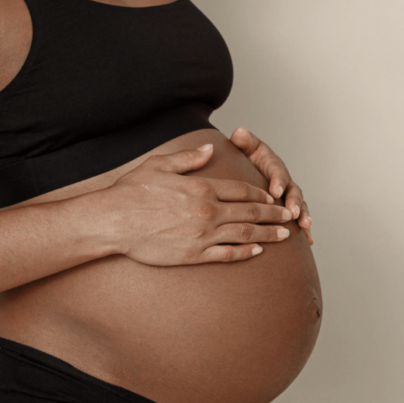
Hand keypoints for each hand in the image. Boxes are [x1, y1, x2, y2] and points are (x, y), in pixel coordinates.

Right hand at [98, 144, 293, 265]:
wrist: (114, 221)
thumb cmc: (132, 192)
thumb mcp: (160, 165)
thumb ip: (189, 158)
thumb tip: (210, 147)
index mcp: (201, 188)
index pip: (240, 191)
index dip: (260, 194)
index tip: (272, 196)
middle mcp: (207, 211)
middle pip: (249, 212)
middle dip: (272, 214)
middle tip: (289, 217)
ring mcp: (202, 235)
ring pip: (243, 234)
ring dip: (266, 234)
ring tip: (283, 235)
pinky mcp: (193, 254)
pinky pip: (226, 254)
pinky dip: (244, 252)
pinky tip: (256, 251)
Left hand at [229, 127, 312, 243]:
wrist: (248, 165)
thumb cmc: (246, 157)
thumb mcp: (245, 147)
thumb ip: (243, 141)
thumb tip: (239, 131)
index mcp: (273, 165)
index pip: (278, 172)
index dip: (278, 181)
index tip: (275, 191)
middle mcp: (285, 180)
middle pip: (293, 191)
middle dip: (295, 203)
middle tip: (293, 214)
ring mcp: (288, 195)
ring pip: (299, 206)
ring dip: (303, 216)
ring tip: (305, 227)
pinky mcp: (288, 207)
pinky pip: (298, 218)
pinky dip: (304, 229)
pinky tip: (308, 242)